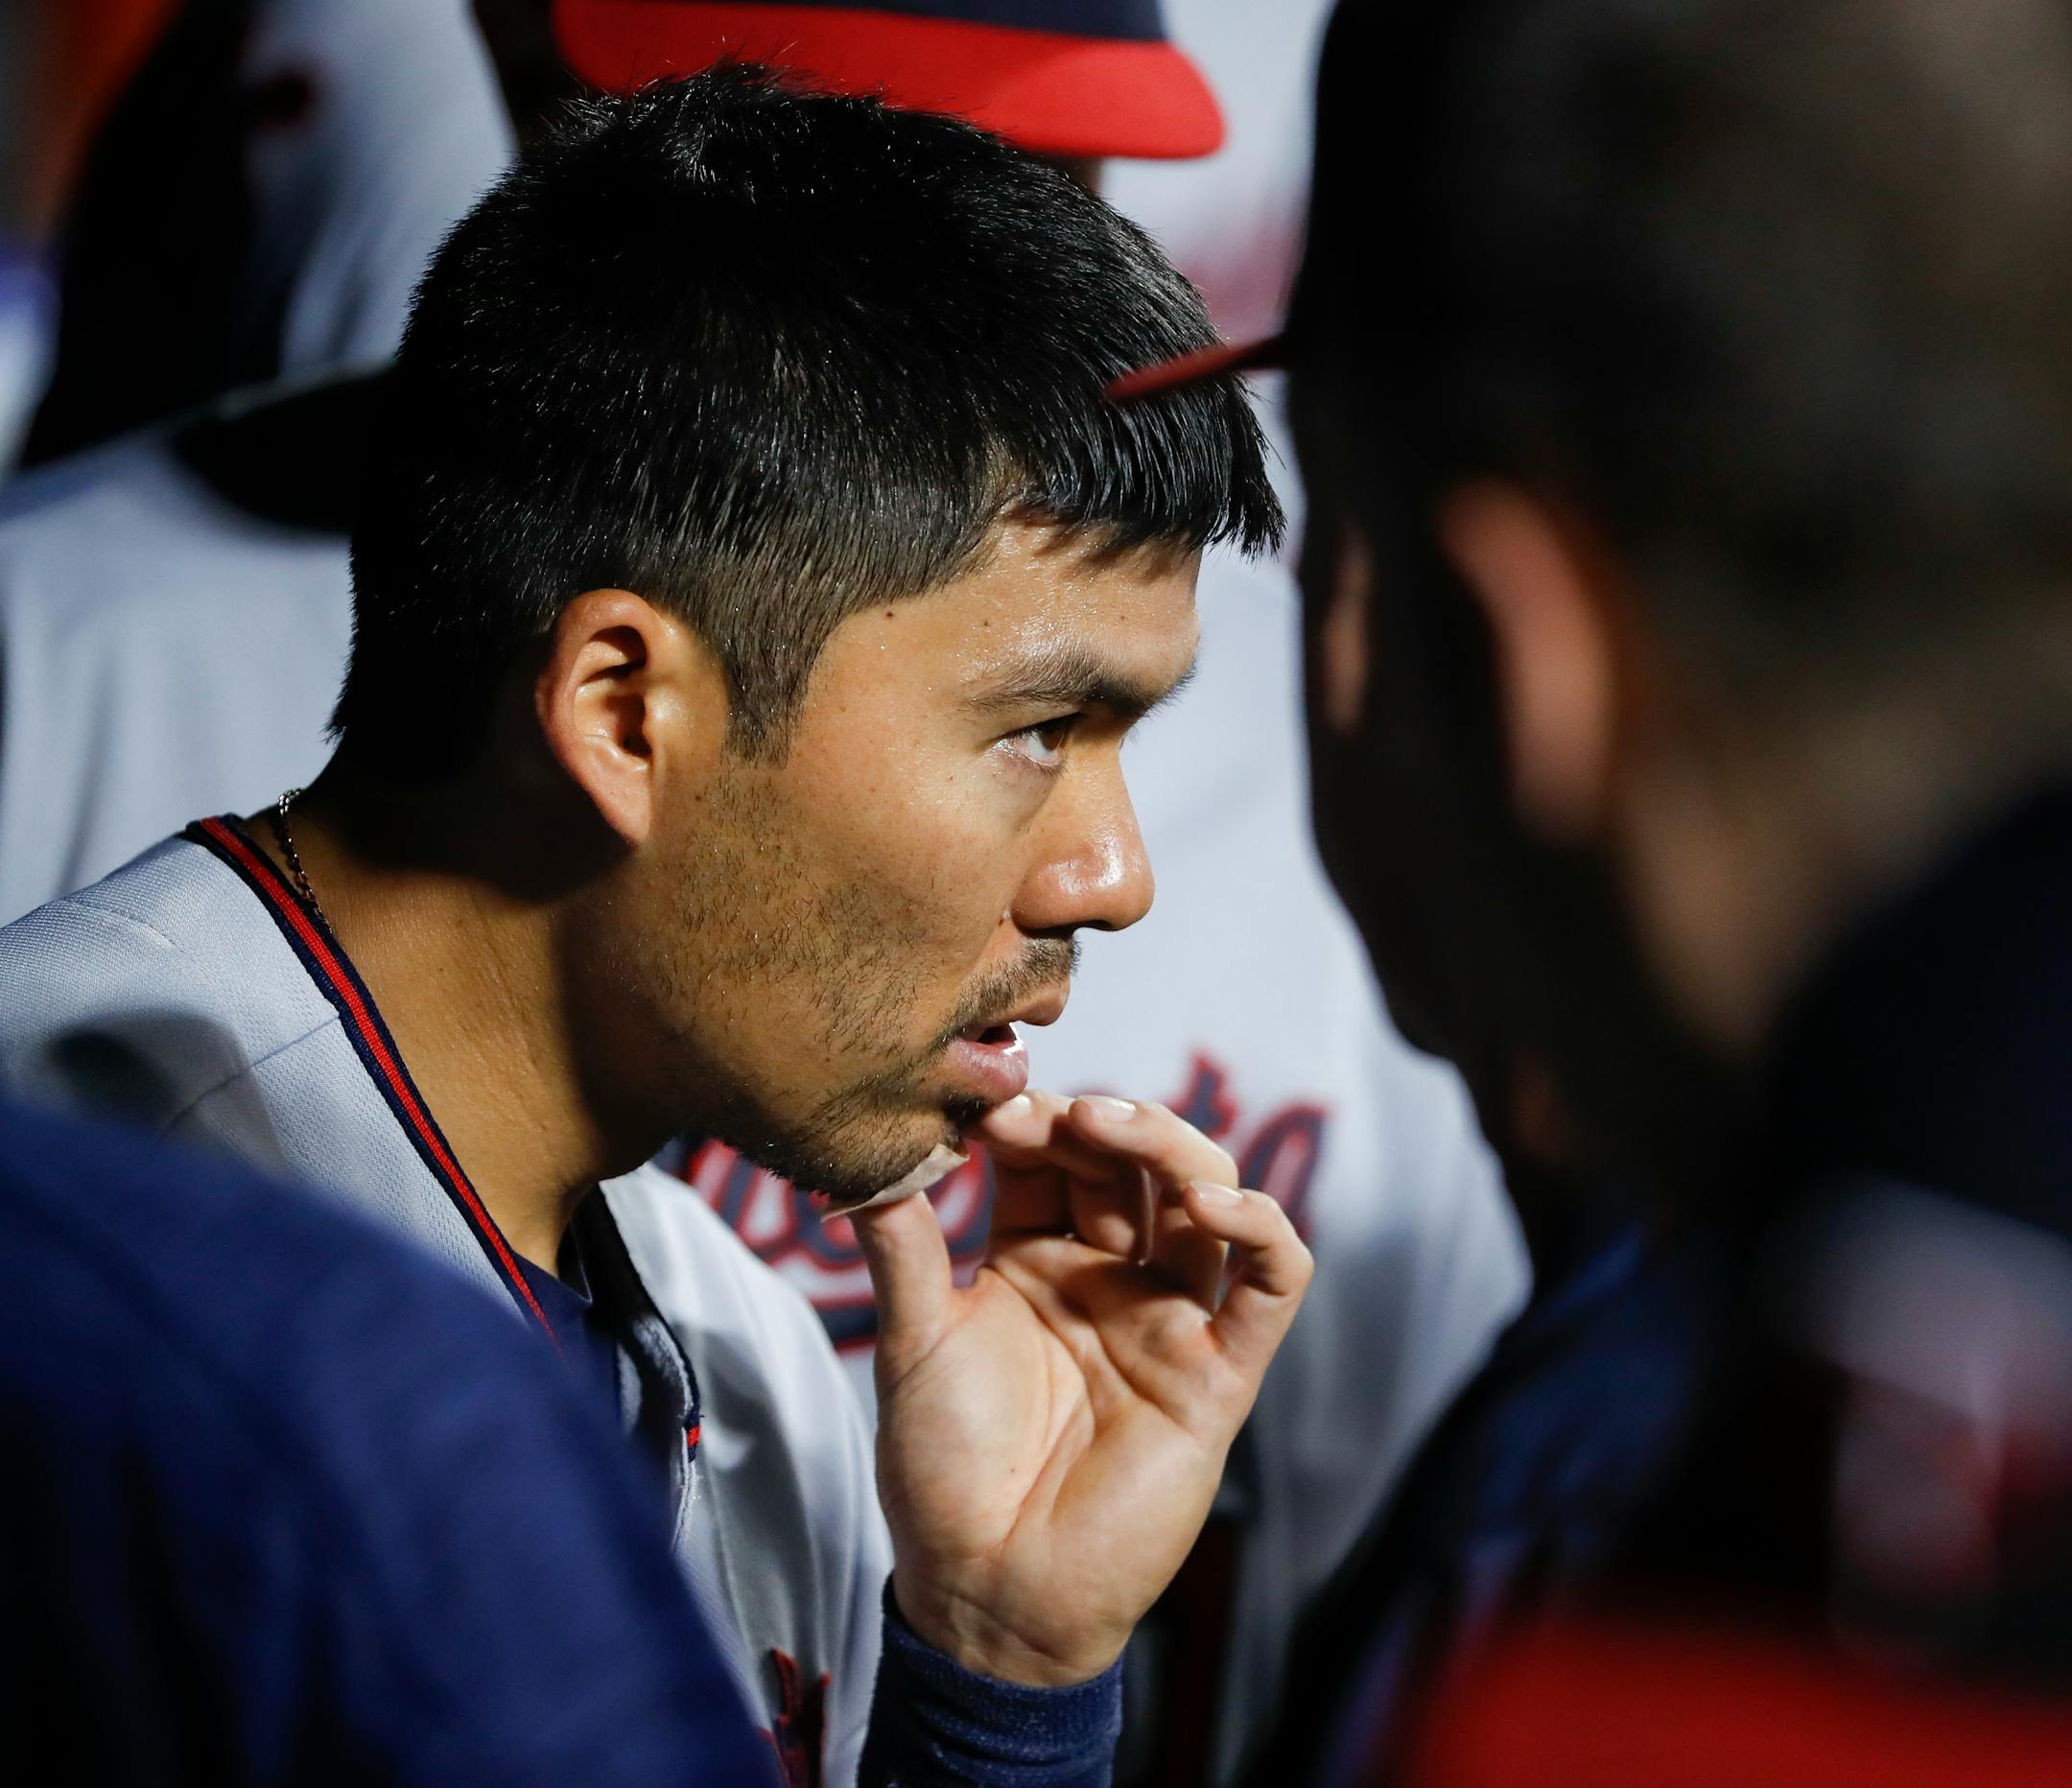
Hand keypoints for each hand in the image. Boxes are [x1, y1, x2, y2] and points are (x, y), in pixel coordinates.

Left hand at [849, 1091, 1312, 1685]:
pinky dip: (1260, 1230)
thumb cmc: (943, 1471)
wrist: (984, 1591)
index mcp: (1037, 1260)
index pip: (1055, 1158)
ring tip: (1118, 1126)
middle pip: (1133, 1163)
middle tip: (1057, 1110)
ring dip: (1173, 1147)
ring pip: (1206, 1198)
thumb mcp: (914, 1341)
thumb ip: (903, 1248)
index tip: (989, 1108)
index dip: (1033, 1123)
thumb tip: (865, 1157)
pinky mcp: (1221, 1372)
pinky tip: (1213, 1204)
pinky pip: (1271, 1284)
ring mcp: (1168, 1319)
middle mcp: (1110, 1276)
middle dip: (1101, 1120)